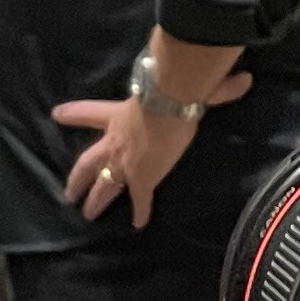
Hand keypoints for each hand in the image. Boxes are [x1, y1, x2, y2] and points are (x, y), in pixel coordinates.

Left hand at [53, 38, 249, 230]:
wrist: (168, 106)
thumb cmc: (169, 92)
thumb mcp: (181, 88)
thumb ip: (212, 87)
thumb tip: (243, 77)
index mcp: (117, 116)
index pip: (89, 113)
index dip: (72, 114)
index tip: (56, 114)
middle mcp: (115, 143)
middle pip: (88, 163)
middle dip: (77, 179)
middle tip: (68, 192)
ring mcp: (125, 164)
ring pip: (103, 186)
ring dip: (94, 200)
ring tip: (86, 213)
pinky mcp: (141, 180)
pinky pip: (139, 201)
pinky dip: (139, 213)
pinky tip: (138, 223)